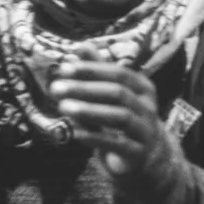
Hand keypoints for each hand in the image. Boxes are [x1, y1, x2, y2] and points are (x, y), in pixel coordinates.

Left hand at [48, 46, 180, 194]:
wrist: (146, 157)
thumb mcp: (114, 95)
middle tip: (55, 88)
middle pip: (117, 93)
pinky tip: (74, 133)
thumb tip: (81, 46)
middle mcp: (147, 107)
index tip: (63, 68)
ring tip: (63, 107)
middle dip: (85, 89)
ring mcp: (145, 131)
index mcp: (142, 88)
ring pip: (119, 117)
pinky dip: (94, 137)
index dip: (91, 69)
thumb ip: (99, 72)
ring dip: (89, 111)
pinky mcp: (137, 153)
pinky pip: (116, 144)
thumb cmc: (125, 120)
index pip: (118, 73)